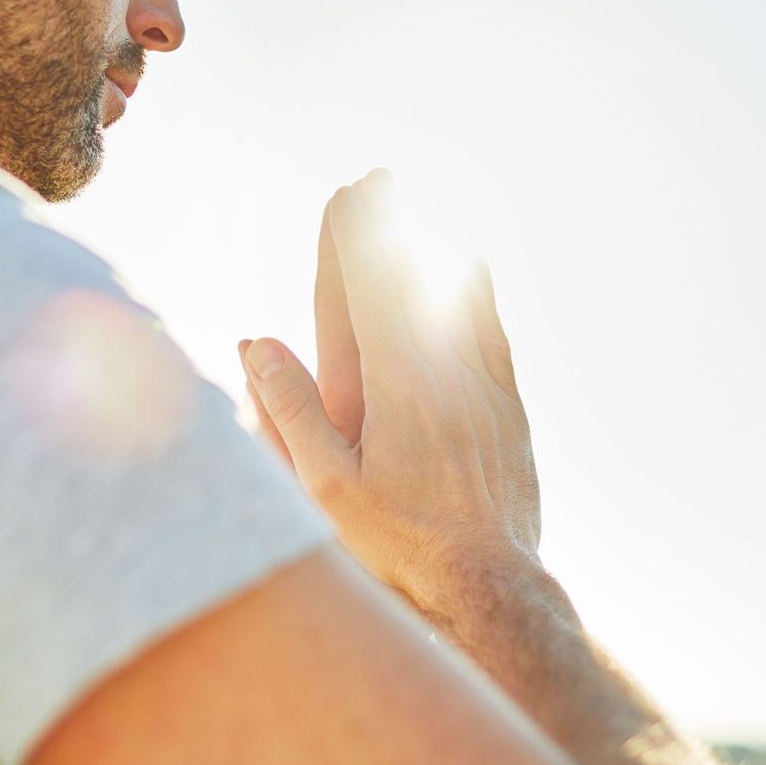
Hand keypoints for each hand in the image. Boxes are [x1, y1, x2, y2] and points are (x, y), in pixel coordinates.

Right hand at [238, 170, 540, 605]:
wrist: (491, 586)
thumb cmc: (399, 546)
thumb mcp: (327, 488)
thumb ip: (290, 412)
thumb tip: (255, 344)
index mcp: (398, 386)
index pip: (371, 290)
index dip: (357, 236)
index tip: (346, 192)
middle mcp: (448, 372)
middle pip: (416, 278)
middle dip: (393, 225)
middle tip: (378, 178)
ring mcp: (486, 387)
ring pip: (461, 295)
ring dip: (436, 245)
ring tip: (420, 205)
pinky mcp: (510, 407)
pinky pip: (491, 329)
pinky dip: (476, 291)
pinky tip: (473, 272)